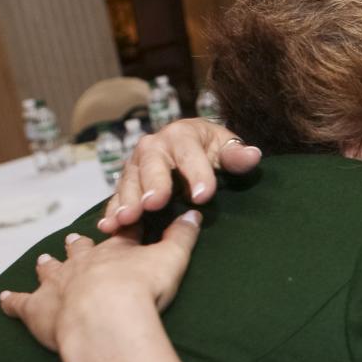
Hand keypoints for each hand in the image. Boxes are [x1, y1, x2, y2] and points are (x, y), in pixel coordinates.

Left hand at [1, 214, 202, 361]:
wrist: (106, 316)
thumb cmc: (142, 288)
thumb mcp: (172, 259)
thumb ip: (182, 237)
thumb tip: (194, 214)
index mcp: (115, 250)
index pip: (122, 234)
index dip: (126, 227)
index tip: (126, 221)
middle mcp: (84, 262)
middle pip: (80, 249)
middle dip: (78, 245)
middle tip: (74, 239)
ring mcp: (58, 284)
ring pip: (50, 270)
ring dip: (48, 265)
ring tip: (44, 259)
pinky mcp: (38, 308)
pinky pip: (21, 303)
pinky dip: (13, 300)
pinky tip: (5, 298)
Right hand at [97, 119, 261, 234]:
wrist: (187, 143)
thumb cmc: (210, 148)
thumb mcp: (225, 147)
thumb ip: (236, 155)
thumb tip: (253, 155)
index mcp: (182, 135)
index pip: (190, 155)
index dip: (197, 174)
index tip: (203, 196)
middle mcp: (154, 146)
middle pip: (151, 165)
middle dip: (152, 184)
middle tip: (153, 204)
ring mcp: (137, 164)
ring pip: (130, 181)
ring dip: (127, 201)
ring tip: (126, 219)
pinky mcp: (127, 180)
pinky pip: (117, 195)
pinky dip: (112, 211)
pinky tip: (108, 226)